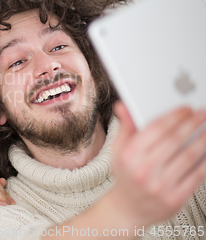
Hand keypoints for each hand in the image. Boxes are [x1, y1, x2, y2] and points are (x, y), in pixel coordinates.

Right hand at [109, 102, 205, 227]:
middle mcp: (144, 170)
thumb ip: (125, 127)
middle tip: (202, 114)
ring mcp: (160, 185)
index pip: (156, 129)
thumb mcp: (119, 150)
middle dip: (192, 123)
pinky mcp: (175, 198)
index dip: (174, 116)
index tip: (186, 109)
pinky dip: (205, 160)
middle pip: (174, 140)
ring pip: (188, 156)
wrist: (128, 209)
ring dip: (203, 139)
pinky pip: (196, 175)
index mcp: (130, 155)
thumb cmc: (126, 176)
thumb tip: (123, 107)